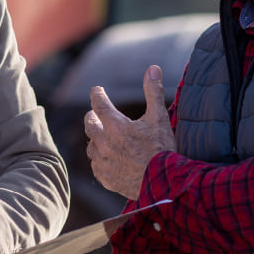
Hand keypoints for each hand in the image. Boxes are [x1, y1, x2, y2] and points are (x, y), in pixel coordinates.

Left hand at [83, 64, 175, 199]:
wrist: (164, 185)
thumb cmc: (163, 150)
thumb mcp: (160, 118)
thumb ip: (154, 91)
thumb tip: (153, 68)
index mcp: (116, 126)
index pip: (99, 104)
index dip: (97, 95)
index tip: (97, 90)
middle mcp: (104, 143)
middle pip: (89, 124)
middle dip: (92, 116)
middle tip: (95, 113)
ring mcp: (103, 162)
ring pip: (91, 146)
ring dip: (95, 138)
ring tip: (102, 136)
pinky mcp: (105, 178)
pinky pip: (95, 165)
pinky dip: (99, 159)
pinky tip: (106, 158)